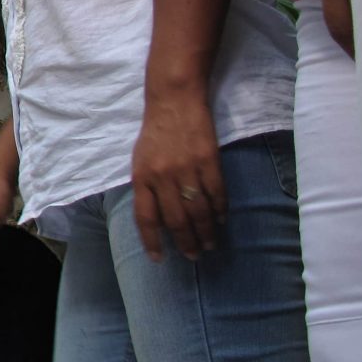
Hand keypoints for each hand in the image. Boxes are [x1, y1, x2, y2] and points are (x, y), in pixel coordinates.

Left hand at [131, 90, 224, 260]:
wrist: (174, 101)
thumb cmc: (155, 133)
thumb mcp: (140, 161)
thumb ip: (147, 188)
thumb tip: (156, 220)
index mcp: (141, 177)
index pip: (145, 218)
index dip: (152, 242)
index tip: (159, 260)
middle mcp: (162, 177)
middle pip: (176, 220)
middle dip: (185, 242)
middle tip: (193, 256)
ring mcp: (187, 169)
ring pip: (198, 211)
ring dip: (205, 232)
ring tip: (209, 245)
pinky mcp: (209, 160)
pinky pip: (217, 193)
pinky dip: (220, 211)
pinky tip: (222, 221)